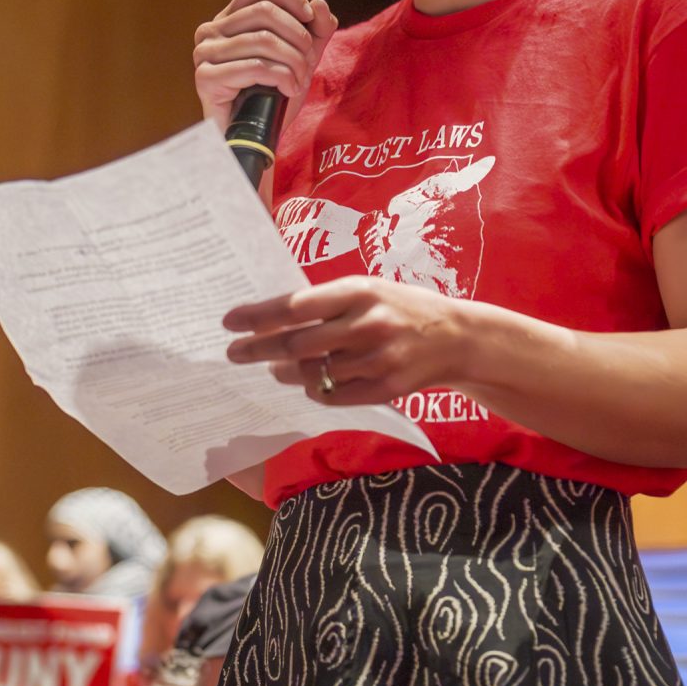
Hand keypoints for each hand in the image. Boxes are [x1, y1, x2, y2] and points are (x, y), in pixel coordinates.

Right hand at [193, 0, 336, 126]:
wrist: (254, 137)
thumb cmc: (272, 95)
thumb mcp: (302, 57)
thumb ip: (316, 30)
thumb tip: (320, 5)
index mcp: (230, 18)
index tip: (309, 17)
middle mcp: (212, 30)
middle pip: (265, 11)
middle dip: (298, 35)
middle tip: (308, 60)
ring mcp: (205, 53)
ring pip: (263, 40)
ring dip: (294, 61)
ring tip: (299, 80)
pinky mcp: (206, 77)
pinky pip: (255, 67)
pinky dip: (282, 78)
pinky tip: (288, 90)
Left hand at [223, 277, 474, 405]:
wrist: (456, 337)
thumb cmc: (401, 308)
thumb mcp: (369, 290)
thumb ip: (326, 302)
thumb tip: (271, 318)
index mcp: (360, 291)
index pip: (296, 306)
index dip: (258, 316)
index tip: (231, 321)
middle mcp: (368, 324)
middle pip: (297, 344)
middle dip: (258, 350)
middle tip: (235, 353)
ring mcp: (378, 359)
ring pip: (312, 374)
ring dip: (285, 372)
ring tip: (276, 368)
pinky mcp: (385, 388)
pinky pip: (333, 395)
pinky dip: (314, 390)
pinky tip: (310, 381)